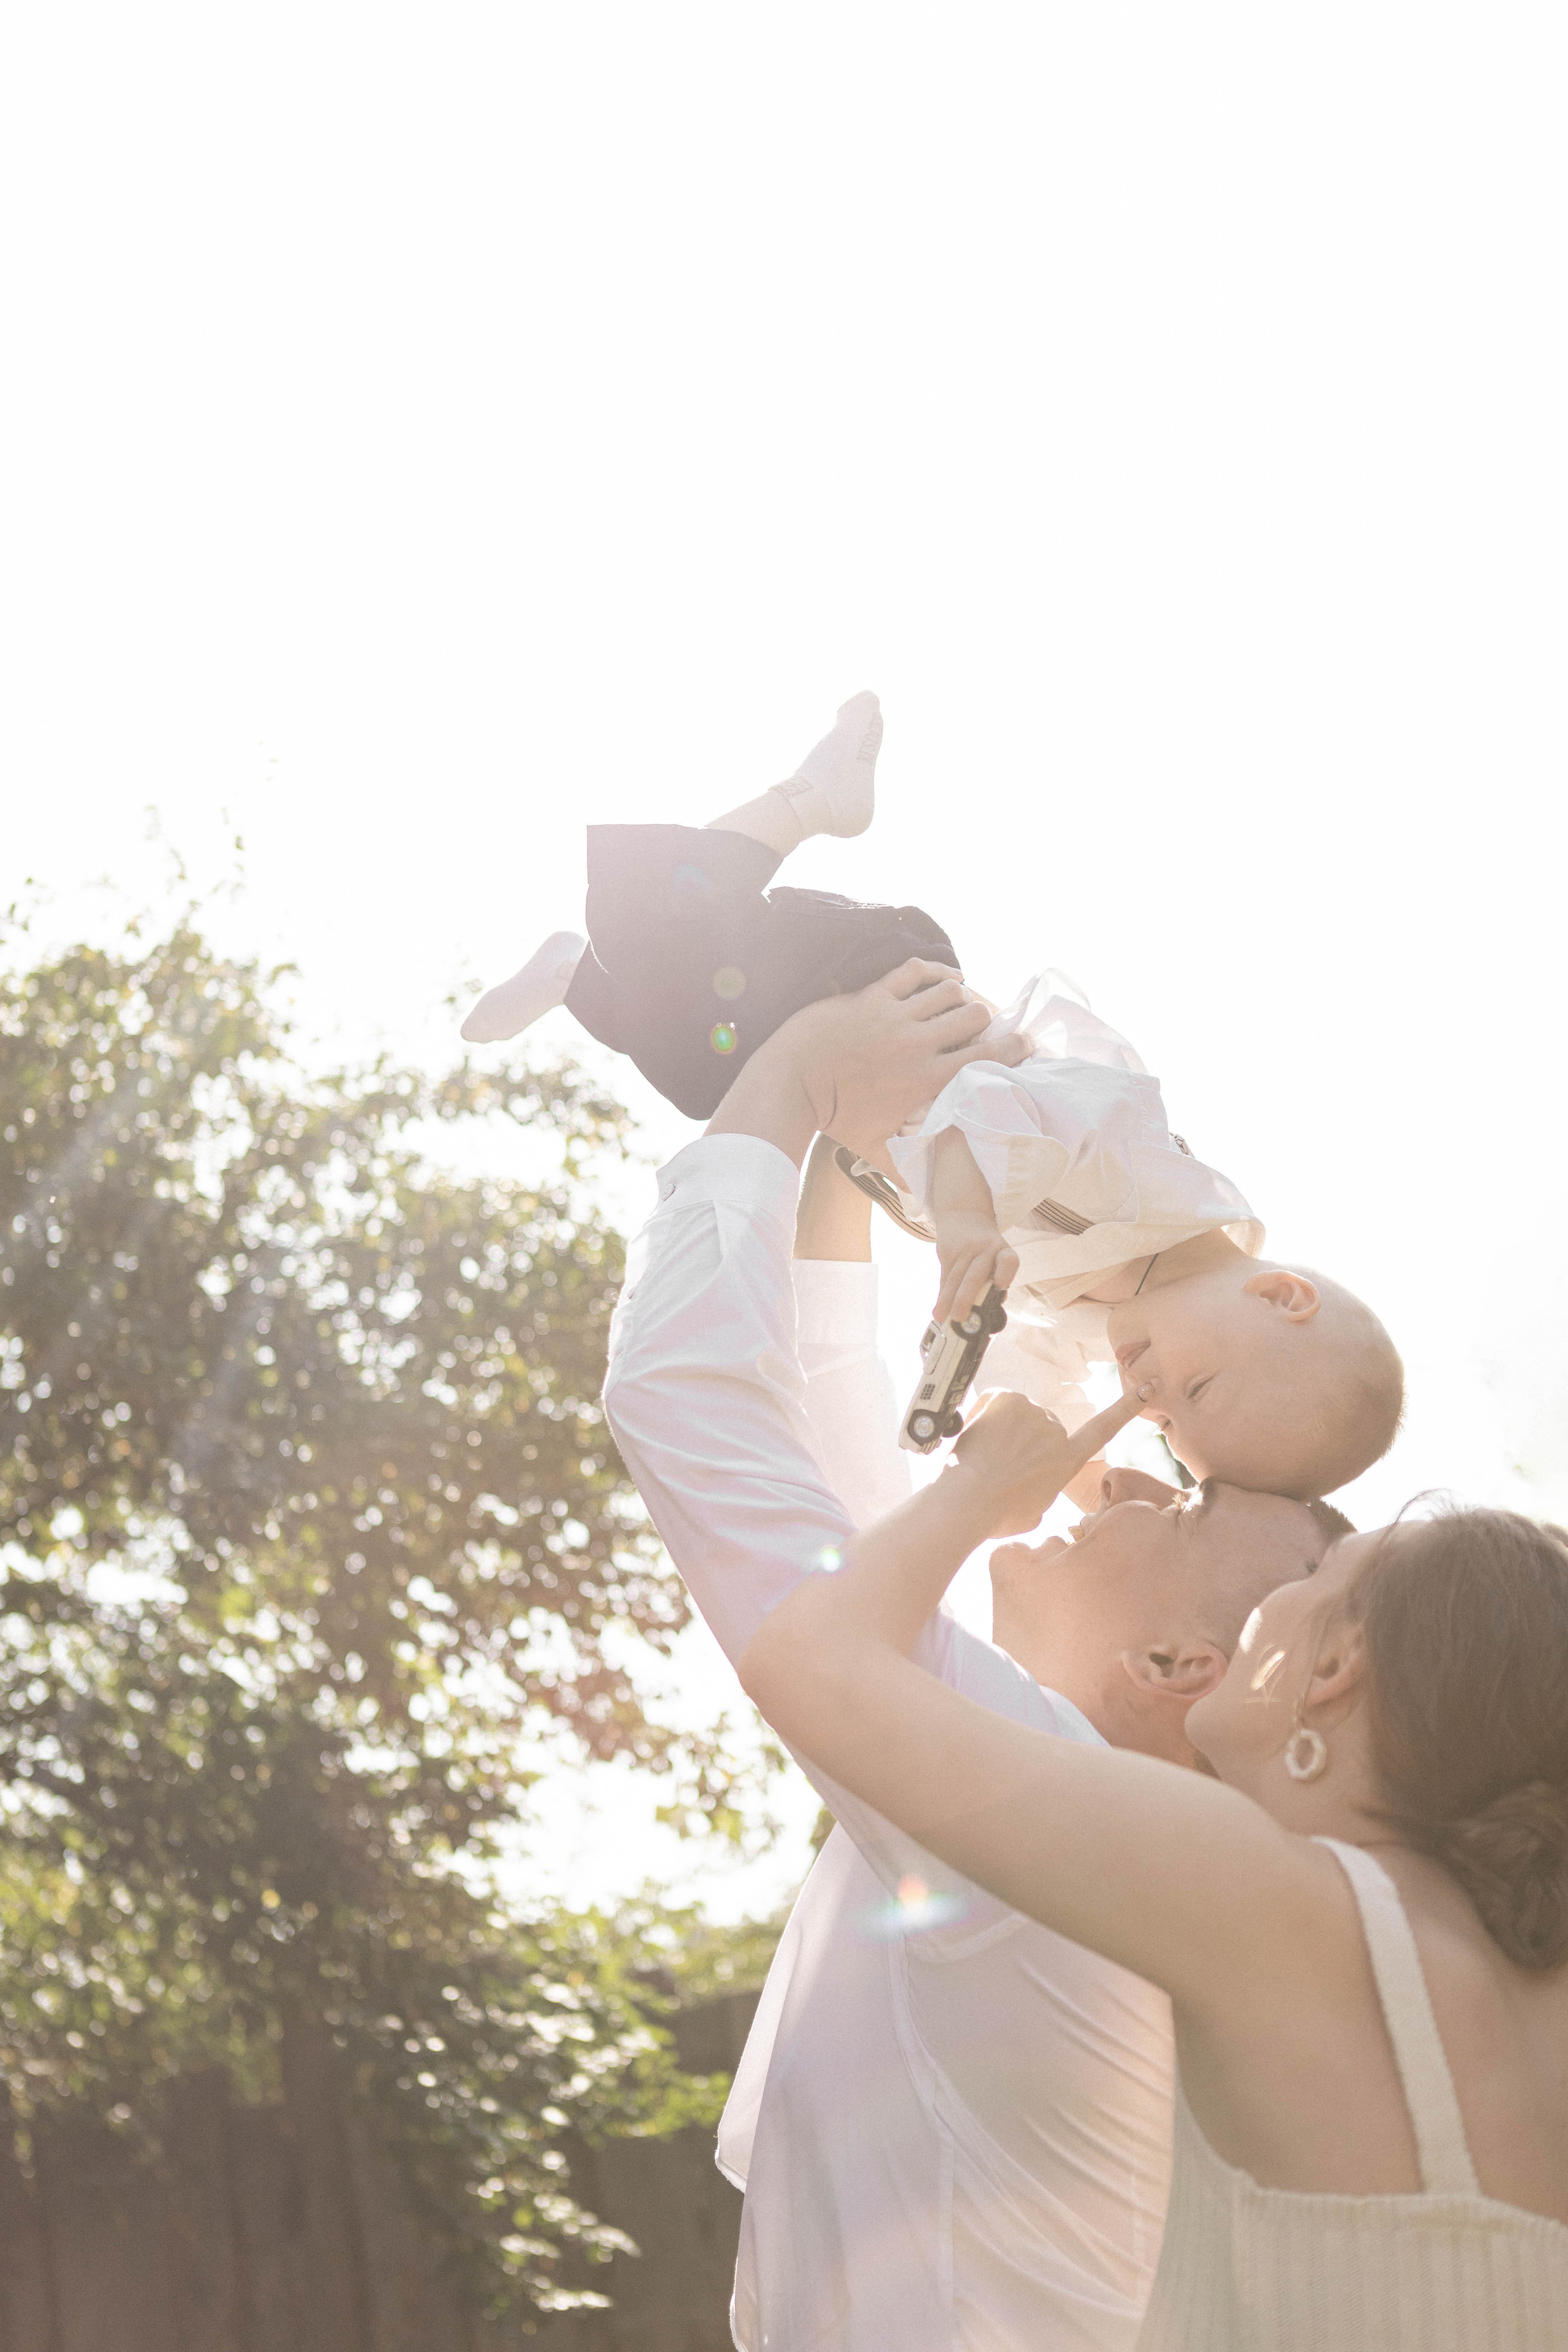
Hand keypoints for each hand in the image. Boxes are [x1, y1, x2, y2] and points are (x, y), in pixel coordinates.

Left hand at [777, 961, 1029, 1161]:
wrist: (791, 1083)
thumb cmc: (834, 1118)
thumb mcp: (874, 1149)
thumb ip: (907, 1169)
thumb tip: (930, 1198)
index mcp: (926, 1079)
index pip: (987, 1056)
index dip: (1016, 1047)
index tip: (1027, 1044)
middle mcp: (917, 1042)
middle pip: (975, 1016)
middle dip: (989, 1020)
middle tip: (989, 1026)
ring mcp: (894, 1014)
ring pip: (949, 990)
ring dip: (963, 996)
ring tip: (966, 1005)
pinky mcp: (873, 995)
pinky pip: (915, 971)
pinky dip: (937, 971)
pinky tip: (948, 978)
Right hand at [934, 1211, 1018, 1323]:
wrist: (965, 1216)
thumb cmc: (986, 1249)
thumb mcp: (996, 1257)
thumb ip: (993, 1281)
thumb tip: (985, 1313)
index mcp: (1003, 1252)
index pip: (1008, 1260)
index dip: (1005, 1272)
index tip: (1000, 1286)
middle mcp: (986, 1249)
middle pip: (974, 1275)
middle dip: (965, 1298)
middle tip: (959, 1317)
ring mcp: (965, 1249)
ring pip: (955, 1278)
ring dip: (947, 1300)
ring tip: (942, 1317)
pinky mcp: (949, 1251)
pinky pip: (945, 1277)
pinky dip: (942, 1294)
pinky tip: (939, 1308)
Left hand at [949, 1389, 1142, 1538]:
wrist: (970, 1500)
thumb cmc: (995, 1514)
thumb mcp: (1031, 1512)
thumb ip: (1039, 1490)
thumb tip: (1029, 1484)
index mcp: (1067, 1461)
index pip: (1103, 1429)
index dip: (1126, 1408)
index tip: (1146, 1389)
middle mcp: (1057, 1432)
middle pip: (1038, 1427)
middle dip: (1018, 1440)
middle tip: (996, 1465)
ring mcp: (1034, 1412)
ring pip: (1014, 1415)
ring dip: (999, 1430)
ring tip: (984, 1458)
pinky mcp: (1007, 1398)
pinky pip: (994, 1403)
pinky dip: (982, 1417)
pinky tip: (975, 1440)